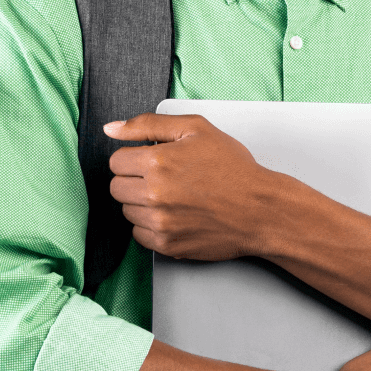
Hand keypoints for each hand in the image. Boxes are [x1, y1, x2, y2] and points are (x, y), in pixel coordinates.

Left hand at [105, 113, 274, 261]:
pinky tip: (174, 214)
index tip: (153, 160)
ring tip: (173, 195)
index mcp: (157, 162)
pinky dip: (151, 225)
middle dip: (135, 179)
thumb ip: (147, 124)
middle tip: (163, 177)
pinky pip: (139, 235)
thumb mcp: (195, 129)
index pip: (116, 161)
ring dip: (142, 203)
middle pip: (116, 187)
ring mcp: (159, 223)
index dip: (134, 157)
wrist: (260, 209)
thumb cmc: (233, 168)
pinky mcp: (167, 245)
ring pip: (127, 211)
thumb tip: (111, 129)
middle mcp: (154, 194)